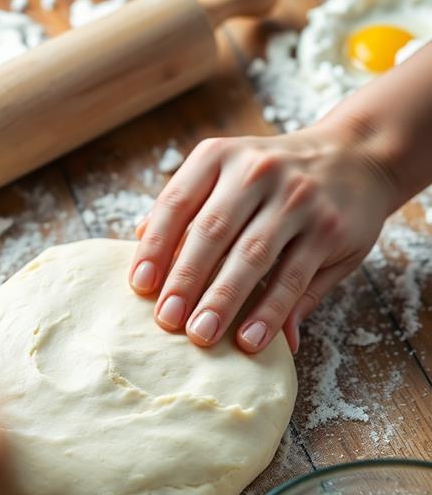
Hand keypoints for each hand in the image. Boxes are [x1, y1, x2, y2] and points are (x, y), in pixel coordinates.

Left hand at [129, 120, 395, 352]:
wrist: (355, 155)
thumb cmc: (275, 180)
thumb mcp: (229, 176)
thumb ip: (189, 214)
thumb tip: (142, 262)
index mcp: (220, 157)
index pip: (177, 203)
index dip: (155, 247)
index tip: (139, 288)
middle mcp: (257, 171)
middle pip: (212, 232)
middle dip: (186, 280)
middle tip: (167, 322)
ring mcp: (296, 198)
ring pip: (251, 256)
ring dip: (224, 300)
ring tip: (202, 335)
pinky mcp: (328, 229)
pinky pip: (292, 278)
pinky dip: (269, 311)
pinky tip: (250, 338)